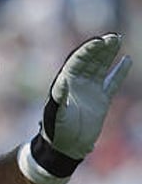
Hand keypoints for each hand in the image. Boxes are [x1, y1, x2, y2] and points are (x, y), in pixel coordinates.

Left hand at [42, 33, 131, 156]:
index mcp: (65, 83)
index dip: (88, 51)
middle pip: (90, 61)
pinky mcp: (101, 100)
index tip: (99, 41)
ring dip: (108, 54)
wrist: (66, 146)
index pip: (77, 61)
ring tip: (116, 40)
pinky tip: (126, 60)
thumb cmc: (57, 130)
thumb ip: (60, 99)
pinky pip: (112, 82)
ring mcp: (90, 90)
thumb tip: (62, 84)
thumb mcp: (57, 114)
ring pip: (101, 67)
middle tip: (112, 37)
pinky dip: (119, 72)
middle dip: (100, 48)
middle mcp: (77, 83)